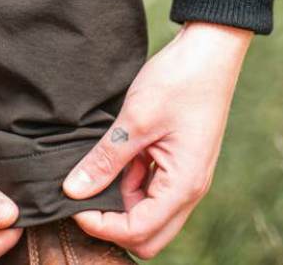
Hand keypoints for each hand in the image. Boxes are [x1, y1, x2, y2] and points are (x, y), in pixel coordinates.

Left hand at [60, 21, 252, 259]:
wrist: (210, 49)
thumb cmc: (179, 80)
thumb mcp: (135, 119)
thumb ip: (106, 159)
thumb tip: (73, 191)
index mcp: (183, 185)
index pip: (140, 232)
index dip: (102, 226)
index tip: (74, 204)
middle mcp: (189, 189)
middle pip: (148, 234)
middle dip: (112, 223)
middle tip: (83, 196)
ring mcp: (186, 175)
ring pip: (149, 211)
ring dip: (121, 199)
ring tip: (98, 166)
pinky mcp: (180, 161)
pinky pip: (153, 187)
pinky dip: (131, 180)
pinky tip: (115, 155)